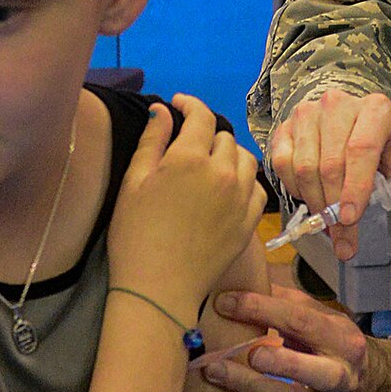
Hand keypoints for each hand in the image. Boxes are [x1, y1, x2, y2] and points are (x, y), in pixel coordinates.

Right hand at [110, 95, 267, 318]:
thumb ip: (152, 141)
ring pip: (245, 160)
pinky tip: (228, 189)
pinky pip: (256, 188)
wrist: (159, 287)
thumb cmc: (135, 235)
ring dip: (229, 156)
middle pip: (224, 137)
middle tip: (188, 147)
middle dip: (206, 135)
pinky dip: (244, 182)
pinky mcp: (249, 222)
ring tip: (211, 166)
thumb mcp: (134, 182)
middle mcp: (223, 173)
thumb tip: (163, 110)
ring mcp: (241, 198)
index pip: (200, 115)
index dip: (189, 104)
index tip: (179, 104)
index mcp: (189, 158)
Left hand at [202, 285, 390, 391]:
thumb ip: (287, 303)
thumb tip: (244, 277)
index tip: (224, 302)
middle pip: (312, 371)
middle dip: (279, 361)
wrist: (367, 390)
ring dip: (250, 388)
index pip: (302, 322)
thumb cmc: (333, 346)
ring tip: (214, 372)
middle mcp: (340, 377)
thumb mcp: (322, 318)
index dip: (262, 310)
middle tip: (246, 351)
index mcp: (342, 341)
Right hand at [271, 88, 390, 259]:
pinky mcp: (285, 127)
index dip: (355, 187)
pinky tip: (312, 197)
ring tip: (330, 223)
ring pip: (305, 168)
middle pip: (331, 165)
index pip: (361, 149)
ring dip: (317, 204)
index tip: (351, 219)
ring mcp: (307, 113)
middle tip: (344, 242)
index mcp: (375, 109)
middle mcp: (338, 104)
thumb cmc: (378, 146)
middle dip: (336, 211)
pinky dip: (297, 190)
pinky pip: (283, 166)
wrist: (348, 123)